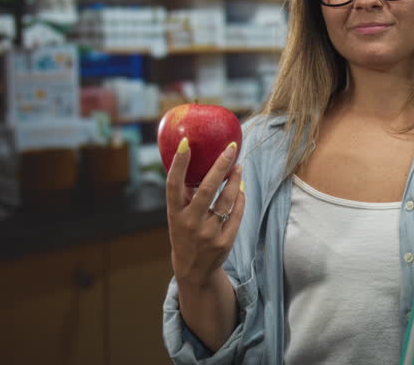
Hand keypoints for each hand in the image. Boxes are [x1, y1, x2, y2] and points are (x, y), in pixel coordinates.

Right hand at [166, 138, 244, 289]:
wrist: (194, 272)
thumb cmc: (185, 234)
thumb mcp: (177, 217)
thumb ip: (184, 194)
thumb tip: (194, 160)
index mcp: (174, 215)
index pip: (173, 185)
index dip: (178, 164)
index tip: (185, 143)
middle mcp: (190, 223)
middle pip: (206, 189)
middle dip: (220, 166)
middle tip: (230, 148)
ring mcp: (208, 234)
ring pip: (226, 200)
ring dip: (235, 180)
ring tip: (238, 166)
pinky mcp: (225, 242)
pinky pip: (237, 213)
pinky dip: (239, 198)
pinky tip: (240, 187)